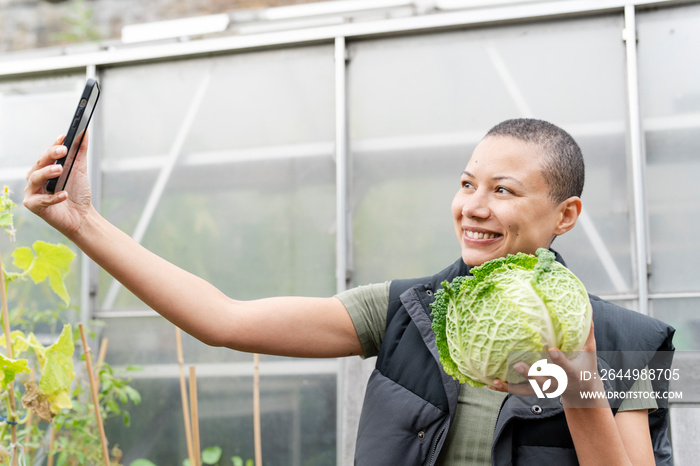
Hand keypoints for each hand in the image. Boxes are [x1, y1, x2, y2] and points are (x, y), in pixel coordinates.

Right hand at [24, 133, 92, 238]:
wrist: (81, 216)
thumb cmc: (77, 192)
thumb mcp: (80, 169)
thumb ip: (80, 151)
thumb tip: (84, 131)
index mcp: (44, 167)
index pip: (47, 153)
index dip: (54, 144)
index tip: (64, 137)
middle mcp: (35, 178)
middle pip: (39, 163)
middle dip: (50, 155)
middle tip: (63, 150)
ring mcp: (32, 192)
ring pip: (35, 179)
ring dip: (47, 173)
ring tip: (60, 169)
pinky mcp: (34, 206)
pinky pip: (42, 200)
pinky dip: (54, 197)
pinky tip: (64, 194)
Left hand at [488, 320, 602, 404]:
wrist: (583, 391)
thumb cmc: (585, 366)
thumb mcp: (590, 352)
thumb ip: (587, 331)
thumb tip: (587, 306)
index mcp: (572, 374)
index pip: (565, 366)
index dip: (559, 359)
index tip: (551, 349)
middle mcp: (557, 383)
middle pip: (543, 380)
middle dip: (530, 374)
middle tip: (517, 364)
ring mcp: (545, 388)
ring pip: (527, 390)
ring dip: (511, 386)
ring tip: (496, 380)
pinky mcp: (536, 391)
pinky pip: (519, 391)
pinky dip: (505, 388)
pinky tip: (491, 383)